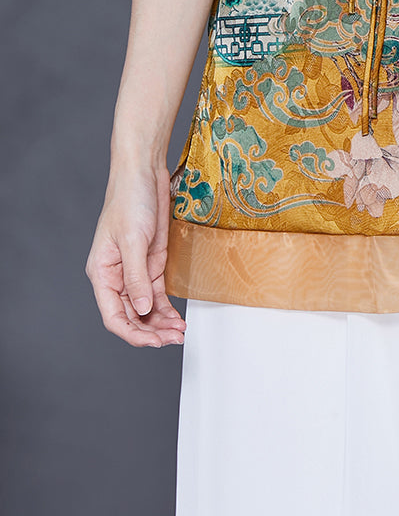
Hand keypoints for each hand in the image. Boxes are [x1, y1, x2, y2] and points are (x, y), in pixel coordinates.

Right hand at [85, 162, 185, 346]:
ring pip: (146, 309)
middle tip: (172, 339)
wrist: (144, 174)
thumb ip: (136, 277)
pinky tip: (177, 319)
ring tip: (179, 333)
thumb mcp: (133, 240)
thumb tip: (142, 308)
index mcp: (102, 273)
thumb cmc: (130, 200)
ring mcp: (135, 272)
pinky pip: (158, 295)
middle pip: (131, 316)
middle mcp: (116, 277)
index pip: (114, 315)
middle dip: (150, 332)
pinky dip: (167, 309)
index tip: (153, 342)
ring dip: (160, 323)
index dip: (132, 333)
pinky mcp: (152, 264)